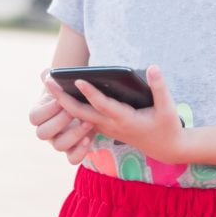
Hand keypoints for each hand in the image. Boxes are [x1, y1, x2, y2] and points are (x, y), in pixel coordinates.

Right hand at [29, 69, 94, 164]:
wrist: (82, 105)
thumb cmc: (68, 93)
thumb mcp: (60, 85)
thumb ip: (52, 78)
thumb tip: (46, 73)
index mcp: (38, 116)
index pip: (34, 117)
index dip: (47, 110)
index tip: (59, 100)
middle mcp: (46, 131)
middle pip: (43, 133)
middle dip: (59, 121)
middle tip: (73, 111)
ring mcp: (58, 143)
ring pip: (59, 146)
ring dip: (73, 134)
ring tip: (88, 122)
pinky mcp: (72, 151)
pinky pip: (72, 159)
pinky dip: (80, 152)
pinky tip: (89, 139)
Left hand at [50, 65, 185, 164]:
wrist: (166, 149)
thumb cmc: (167, 127)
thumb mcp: (168, 108)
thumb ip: (160, 87)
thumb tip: (154, 67)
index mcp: (125, 120)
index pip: (103, 106)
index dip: (90, 93)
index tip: (77, 79)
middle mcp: (111, 125)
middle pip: (80, 112)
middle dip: (62, 97)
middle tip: (47, 79)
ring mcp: (105, 128)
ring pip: (78, 116)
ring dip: (62, 101)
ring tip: (48, 82)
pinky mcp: (104, 127)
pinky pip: (82, 118)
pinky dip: (69, 106)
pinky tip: (59, 93)